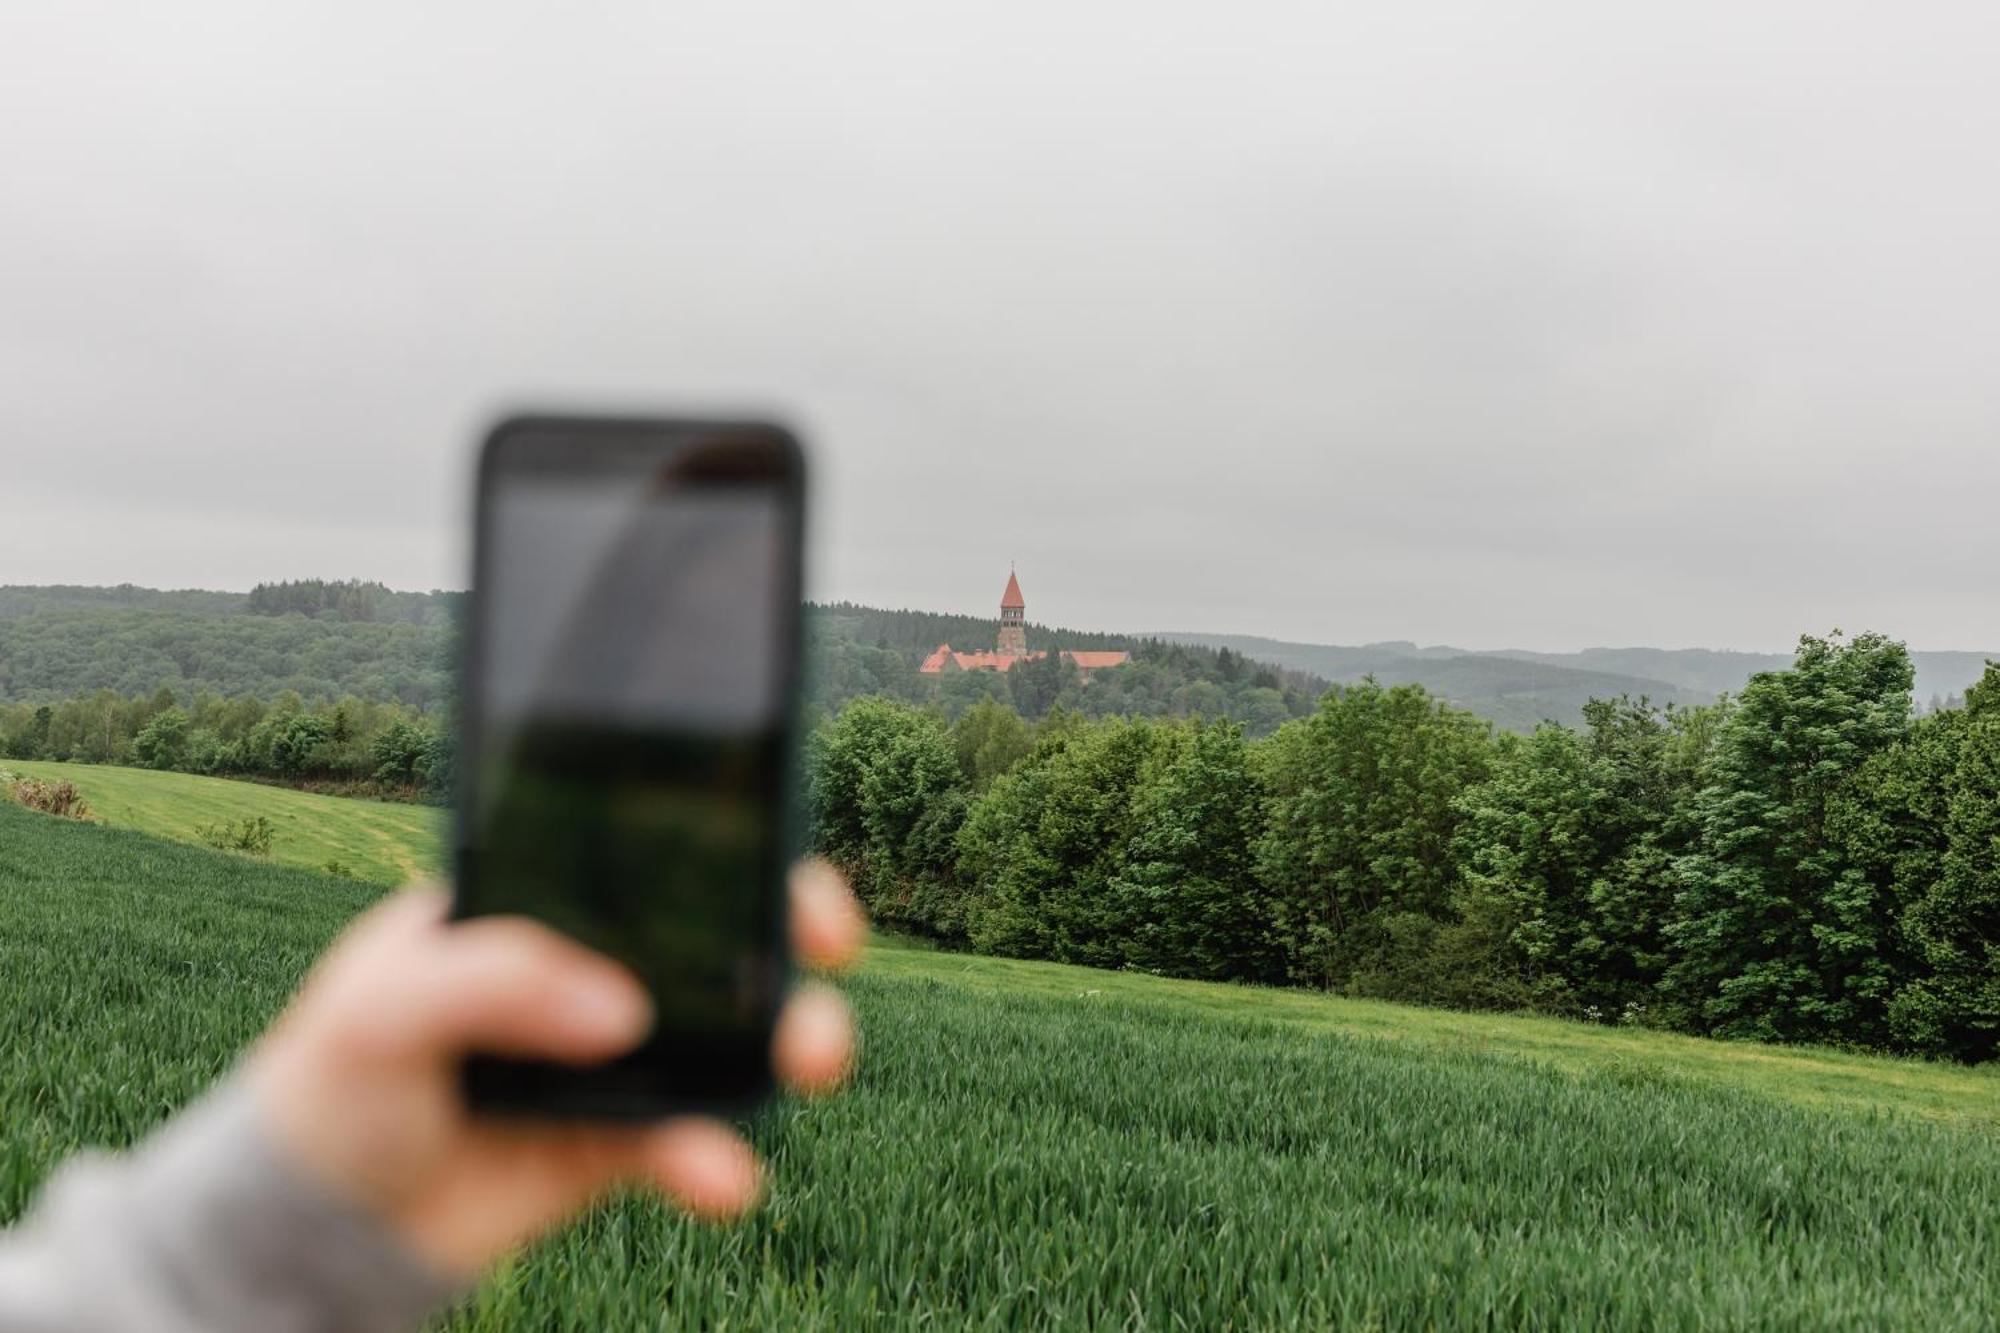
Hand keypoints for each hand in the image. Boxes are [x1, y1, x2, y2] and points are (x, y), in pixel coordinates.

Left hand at [244, 860, 864, 1276]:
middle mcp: (589, 968)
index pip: (647, 852)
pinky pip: (693, 1140)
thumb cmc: (330, 1084)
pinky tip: (720, 1178)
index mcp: (536, 904)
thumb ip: (493, 982)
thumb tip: (625, 1013)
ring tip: (812, 1063)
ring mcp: (612, 1054)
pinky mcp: (617, 1142)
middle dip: (790, 938)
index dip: (732, 848)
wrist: (316, 1229)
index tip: (785, 866)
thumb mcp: (376, 1005)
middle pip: (717, 935)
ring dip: (790, 1042)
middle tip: (825, 951)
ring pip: (731, 1036)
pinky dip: (718, 1158)